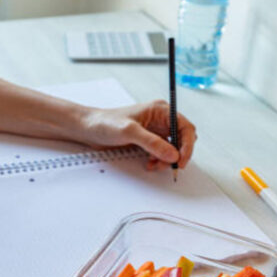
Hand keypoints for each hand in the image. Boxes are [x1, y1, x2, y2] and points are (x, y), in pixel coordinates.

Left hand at [80, 100, 195, 169]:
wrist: (88, 129)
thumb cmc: (104, 123)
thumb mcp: (129, 131)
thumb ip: (152, 142)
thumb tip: (172, 153)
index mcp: (160, 110)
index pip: (185, 127)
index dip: (187, 144)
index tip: (181, 159)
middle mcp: (160, 119)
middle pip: (182, 138)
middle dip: (178, 154)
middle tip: (171, 166)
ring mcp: (154, 130)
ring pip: (173, 148)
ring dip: (167, 159)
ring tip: (155, 165)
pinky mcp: (148, 140)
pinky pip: (162, 153)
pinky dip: (159, 161)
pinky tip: (150, 164)